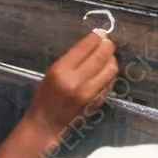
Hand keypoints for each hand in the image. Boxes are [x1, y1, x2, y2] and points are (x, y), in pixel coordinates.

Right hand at [0, 31, 118, 157]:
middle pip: (100, 57)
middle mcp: (77, 81)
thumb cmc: (45, 96)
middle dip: (108, 47)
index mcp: (61, 71)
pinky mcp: (97, 102)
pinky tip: (106, 72)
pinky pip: (110, 84)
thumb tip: (92, 44)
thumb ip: (72, 59)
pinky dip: (110, 75)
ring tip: (108, 57)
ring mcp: (89, 93)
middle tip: (109, 43)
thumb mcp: (52, 72)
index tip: (101, 33)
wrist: (47, 124)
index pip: (84, 48)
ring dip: (112, 60)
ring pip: (110, 70)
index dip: (95, 38)